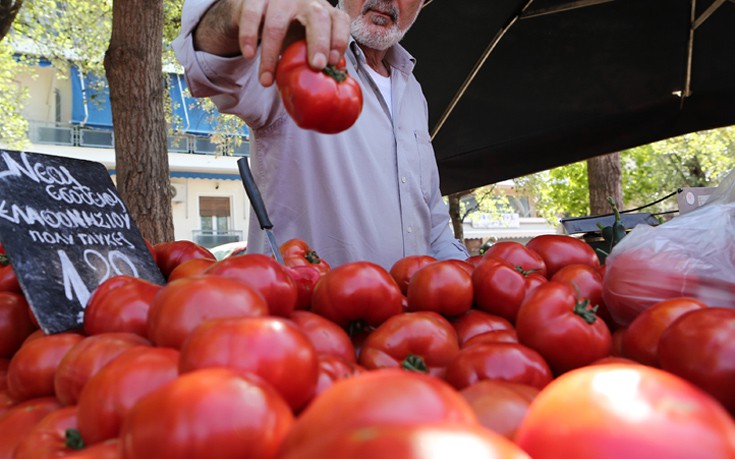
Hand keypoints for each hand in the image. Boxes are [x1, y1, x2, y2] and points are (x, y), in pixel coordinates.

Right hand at [231, 0, 350, 85]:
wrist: (257, 9)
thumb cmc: (289, 29)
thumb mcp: (305, 41)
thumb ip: (315, 58)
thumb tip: (325, 89)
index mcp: (323, 11)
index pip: (339, 20)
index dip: (339, 40)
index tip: (333, 62)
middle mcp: (306, 0)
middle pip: (317, 17)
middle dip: (319, 42)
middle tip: (317, 66)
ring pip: (276, 23)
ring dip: (270, 55)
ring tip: (266, 80)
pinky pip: (252, 16)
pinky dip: (248, 37)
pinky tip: (249, 55)